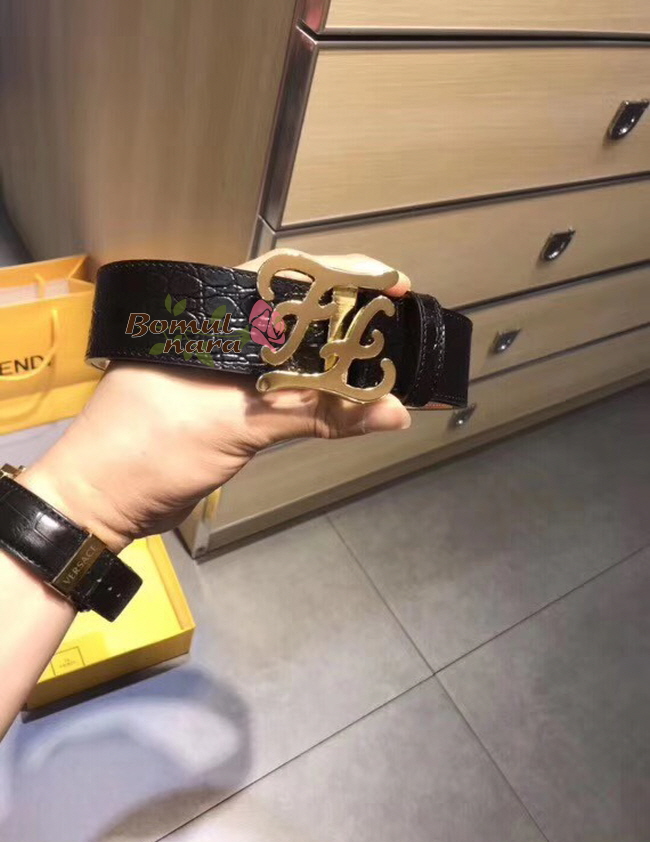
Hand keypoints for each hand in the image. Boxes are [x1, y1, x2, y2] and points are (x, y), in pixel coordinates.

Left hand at [19, 253, 411, 551]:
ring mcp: (225, 372)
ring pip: (295, 356)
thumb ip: (314, 414)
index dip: (343, 277)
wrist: (101, 504)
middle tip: (401, 323)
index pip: (287, 278)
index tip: (393, 283)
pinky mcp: (230, 407)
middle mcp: (220, 335)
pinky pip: (286, 392)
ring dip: (339, 363)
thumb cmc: (149, 448)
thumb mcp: (233, 424)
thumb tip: (392, 412)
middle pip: (298, 316)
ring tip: (389, 360)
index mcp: (211, 316)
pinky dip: (320, 398)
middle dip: (350, 319)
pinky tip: (354, 401)